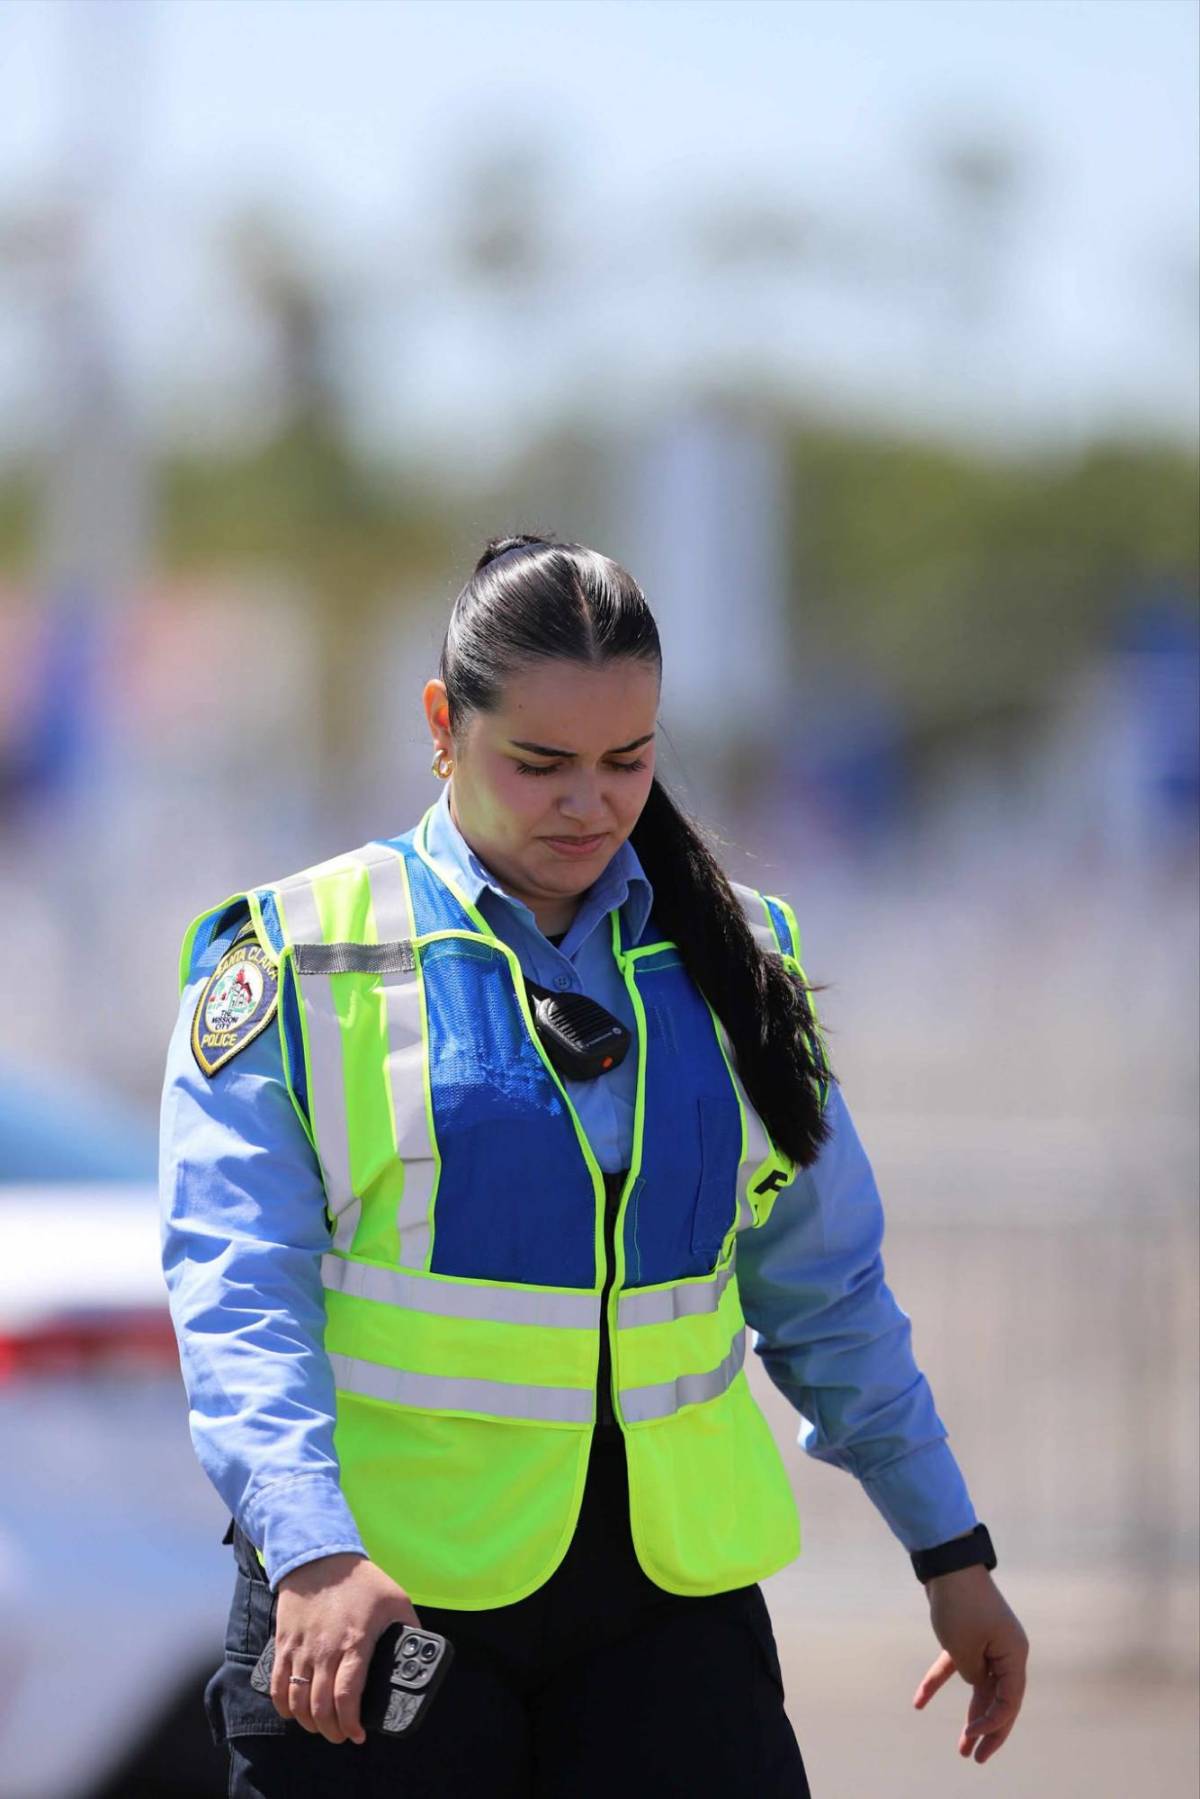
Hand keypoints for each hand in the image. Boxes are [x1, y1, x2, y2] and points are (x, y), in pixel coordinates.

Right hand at [270, 1551, 421, 1744]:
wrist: (320, 1557)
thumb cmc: (360, 1581)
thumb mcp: (396, 1601)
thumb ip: (409, 1629)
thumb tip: (420, 1654)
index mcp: (355, 1642)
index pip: (348, 1696)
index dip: (351, 1723)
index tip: (358, 1735)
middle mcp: (325, 1650)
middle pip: (321, 1706)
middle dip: (331, 1730)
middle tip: (341, 1735)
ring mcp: (301, 1649)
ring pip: (297, 1701)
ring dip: (308, 1722)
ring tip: (321, 1726)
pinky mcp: (284, 1645)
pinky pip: (277, 1685)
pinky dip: (283, 1706)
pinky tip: (293, 1712)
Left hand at [912, 1564, 1028, 1764]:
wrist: (947, 1562)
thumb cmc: (960, 1605)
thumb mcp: (965, 1649)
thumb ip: (973, 1675)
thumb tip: (975, 1684)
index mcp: (1015, 1655)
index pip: (1010, 1701)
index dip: (992, 1724)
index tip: (970, 1736)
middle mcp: (1006, 1652)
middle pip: (1001, 1700)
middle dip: (988, 1731)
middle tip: (976, 1759)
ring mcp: (988, 1644)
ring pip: (979, 1688)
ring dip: (969, 1715)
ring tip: (961, 1749)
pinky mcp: (967, 1636)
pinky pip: (955, 1666)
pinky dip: (938, 1681)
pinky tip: (918, 1702)